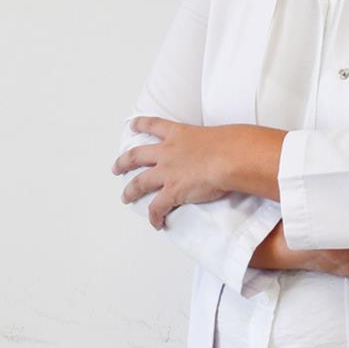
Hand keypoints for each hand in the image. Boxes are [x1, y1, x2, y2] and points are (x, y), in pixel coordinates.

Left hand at [111, 117, 229, 228]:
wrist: (230, 156)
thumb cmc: (232, 144)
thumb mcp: (220, 134)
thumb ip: (215, 141)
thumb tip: (228, 147)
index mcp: (179, 134)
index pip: (155, 125)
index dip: (142, 124)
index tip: (133, 124)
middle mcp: (168, 152)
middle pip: (137, 155)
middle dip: (124, 162)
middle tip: (116, 167)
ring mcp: (167, 172)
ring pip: (139, 183)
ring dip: (130, 191)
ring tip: (125, 197)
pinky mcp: (172, 192)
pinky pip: (157, 208)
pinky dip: (155, 217)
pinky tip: (156, 223)